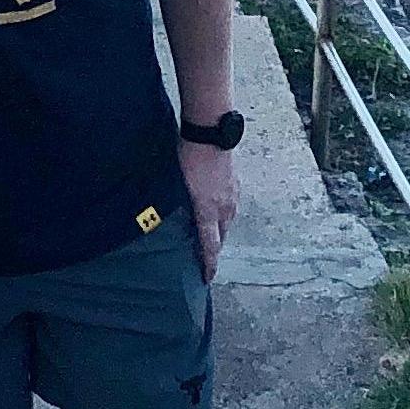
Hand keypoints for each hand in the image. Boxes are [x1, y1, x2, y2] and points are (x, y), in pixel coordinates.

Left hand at [179, 140, 238, 282]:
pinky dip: (223, 213)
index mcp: (209, 211)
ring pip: (227, 221)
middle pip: (221, 237)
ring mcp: (233, 196)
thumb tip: (174, 220)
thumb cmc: (190, 156)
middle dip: (214, 248)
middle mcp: (225, 208)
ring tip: (209, 234)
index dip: (209, 264)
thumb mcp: (178, 184)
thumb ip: (180, 205)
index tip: (208, 277)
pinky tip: (216, 207)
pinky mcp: (235, 184)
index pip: (210, 246)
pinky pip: (230, 206)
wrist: (211, 131)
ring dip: (219, 230)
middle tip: (205, 258)